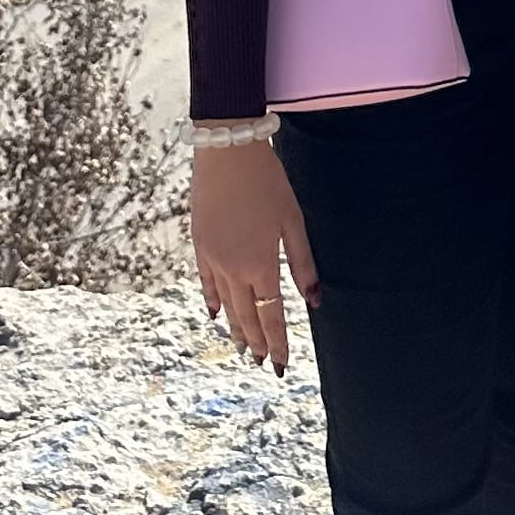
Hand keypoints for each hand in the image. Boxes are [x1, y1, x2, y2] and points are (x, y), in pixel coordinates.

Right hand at [190, 139, 319, 374]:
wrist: (227, 150)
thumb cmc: (267, 181)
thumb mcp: (293, 220)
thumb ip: (303, 263)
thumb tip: (314, 300)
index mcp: (262, 265)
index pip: (271, 317)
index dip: (278, 343)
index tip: (282, 364)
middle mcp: (234, 269)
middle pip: (247, 316)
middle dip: (257, 342)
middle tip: (264, 362)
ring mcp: (213, 258)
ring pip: (225, 305)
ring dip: (235, 328)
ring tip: (243, 348)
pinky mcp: (199, 244)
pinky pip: (206, 282)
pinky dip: (212, 301)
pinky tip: (215, 314)